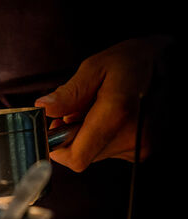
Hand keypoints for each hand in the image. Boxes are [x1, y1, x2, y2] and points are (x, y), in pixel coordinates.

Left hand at [36, 36, 170, 171]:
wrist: (173, 64)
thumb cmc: (133, 61)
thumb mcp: (95, 67)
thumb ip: (70, 92)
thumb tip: (45, 109)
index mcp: (117, 114)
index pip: (77, 158)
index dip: (58, 149)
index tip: (53, 130)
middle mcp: (133, 136)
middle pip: (83, 154)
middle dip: (72, 135)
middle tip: (78, 109)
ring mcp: (142, 145)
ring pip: (96, 153)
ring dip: (89, 134)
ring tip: (100, 108)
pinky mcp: (146, 149)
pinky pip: (111, 150)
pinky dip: (104, 135)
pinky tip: (115, 115)